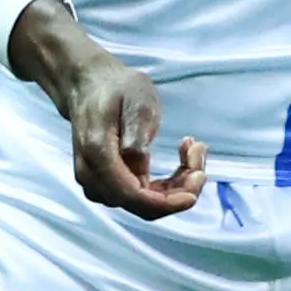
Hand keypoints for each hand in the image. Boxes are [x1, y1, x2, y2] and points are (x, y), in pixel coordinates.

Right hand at [10, 0, 207, 219]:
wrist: (90, 85)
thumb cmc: (117, 89)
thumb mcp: (136, 102)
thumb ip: (136, 136)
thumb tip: (140, 170)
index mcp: (98, 156)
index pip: (132, 196)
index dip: (167, 202)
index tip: (195, 189)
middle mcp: (93, 177)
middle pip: (141, 205)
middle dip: (178, 192)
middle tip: (200, 157)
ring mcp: (98, 183)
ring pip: (144, 203)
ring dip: (175, 187)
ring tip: (193, 151)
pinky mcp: (110, 183)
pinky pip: (142, 196)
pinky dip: (167, 185)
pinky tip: (182, 158)